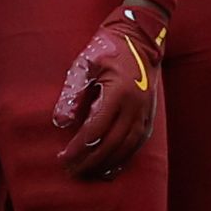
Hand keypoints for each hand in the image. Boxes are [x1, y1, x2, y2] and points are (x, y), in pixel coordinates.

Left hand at [52, 1, 166, 179]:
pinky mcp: (149, 115)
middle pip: (112, 144)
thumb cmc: (106, 48)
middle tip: (72, 171)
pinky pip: (137, 143)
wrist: (139, 37)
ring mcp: (145, 112)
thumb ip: (73, 93)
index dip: (79, 147)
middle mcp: (136, 106)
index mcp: (119, 93)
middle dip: (90, 161)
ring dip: (107, 163)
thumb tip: (62, 122)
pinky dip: (124, 158)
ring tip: (88, 173)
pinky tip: (111, 166)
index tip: (63, 158)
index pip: (96, 130)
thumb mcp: (84, 64)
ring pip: (127, 148)